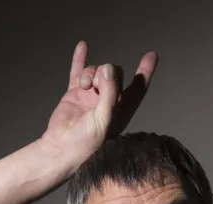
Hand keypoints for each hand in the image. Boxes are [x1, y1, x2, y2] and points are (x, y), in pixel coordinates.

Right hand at [39, 41, 158, 162]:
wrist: (61, 148)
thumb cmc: (86, 141)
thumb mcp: (104, 119)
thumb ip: (110, 93)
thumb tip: (109, 69)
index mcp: (122, 110)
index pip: (138, 88)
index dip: (145, 71)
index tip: (152, 55)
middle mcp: (109, 101)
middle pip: (114, 74)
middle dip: (105, 73)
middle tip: (95, 84)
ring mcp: (92, 96)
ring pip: (96, 72)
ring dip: (90, 73)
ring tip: (84, 86)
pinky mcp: (75, 94)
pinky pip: (78, 72)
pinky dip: (79, 60)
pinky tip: (83, 46)